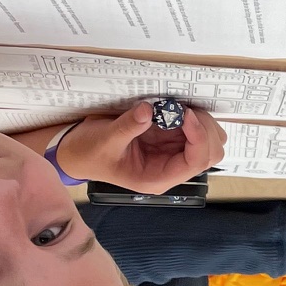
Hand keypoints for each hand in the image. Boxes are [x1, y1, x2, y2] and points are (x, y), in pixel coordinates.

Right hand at [51, 102, 225, 193]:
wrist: (75, 151)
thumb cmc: (88, 153)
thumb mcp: (104, 140)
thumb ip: (128, 127)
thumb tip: (147, 110)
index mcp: (158, 177)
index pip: (195, 162)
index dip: (199, 137)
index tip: (186, 114)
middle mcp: (170, 167)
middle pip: (210, 153)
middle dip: (204, 128)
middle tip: (183, 108)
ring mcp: (171, 152)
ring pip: (207, 140)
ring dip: (200, 121)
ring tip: (178, 108)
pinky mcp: (168, 138)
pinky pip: (193, 128)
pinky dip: (190, 116)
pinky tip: (173, 108)